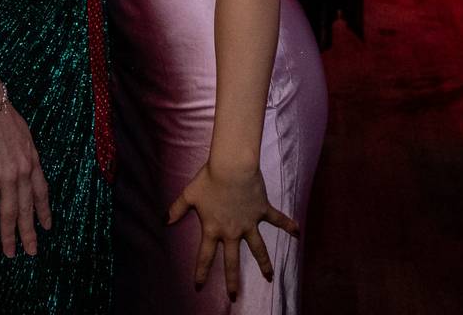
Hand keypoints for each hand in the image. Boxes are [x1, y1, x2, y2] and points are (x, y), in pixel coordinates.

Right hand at [0, 98, 52, 257]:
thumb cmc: (1, 113)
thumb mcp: (22, 133)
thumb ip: (23, 152)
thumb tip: (20, 161)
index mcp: (33, 160)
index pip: (42, 192)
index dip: (44, 211)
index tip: (47, 227)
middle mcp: (23, 171)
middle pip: (28, 209)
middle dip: (30, 233)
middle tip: (32, 251)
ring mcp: (6, 176)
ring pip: (10, 213)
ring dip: (10, 235)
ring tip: (10, 252)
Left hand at [167, 161, 300, 301]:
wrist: (232, 167)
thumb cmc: (209, 179)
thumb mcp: (189, 194)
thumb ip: (176, 209)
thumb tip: (164, 221)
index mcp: (213, 229)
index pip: (205, 256)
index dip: (201, 272)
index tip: (198, 285)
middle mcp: (232, 231)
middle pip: (233, 260)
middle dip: (233, 279)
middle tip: (235, 295)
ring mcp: (249, 223)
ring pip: (258, 248)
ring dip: (265, 263)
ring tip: (269, 277)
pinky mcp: (262, 211)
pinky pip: (277, 220)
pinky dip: (288, 225)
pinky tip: (298, 231)